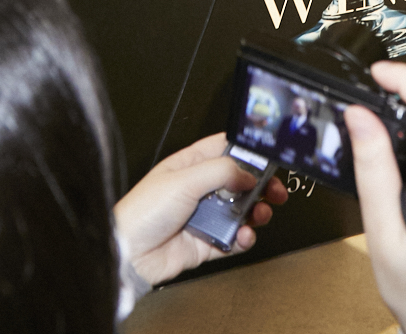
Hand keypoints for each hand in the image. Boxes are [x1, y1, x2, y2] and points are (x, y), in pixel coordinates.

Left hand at [114, 132, 288, 286]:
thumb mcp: (184, 180)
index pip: (225, 150)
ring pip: (240, 211)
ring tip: (259, 215)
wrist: (130, 254)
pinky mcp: (207, 242)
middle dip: (260, 186)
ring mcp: (204, 216)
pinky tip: (243, 236)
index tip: (267, 160)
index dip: (247, 153)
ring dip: (255, 212)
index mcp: (190, 165)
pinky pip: (234, 239)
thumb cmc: (142, 212)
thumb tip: (248, 172)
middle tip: (275, 191)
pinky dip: (243, 238)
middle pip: (239, 182)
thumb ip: (221, 171)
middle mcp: (198, 189)